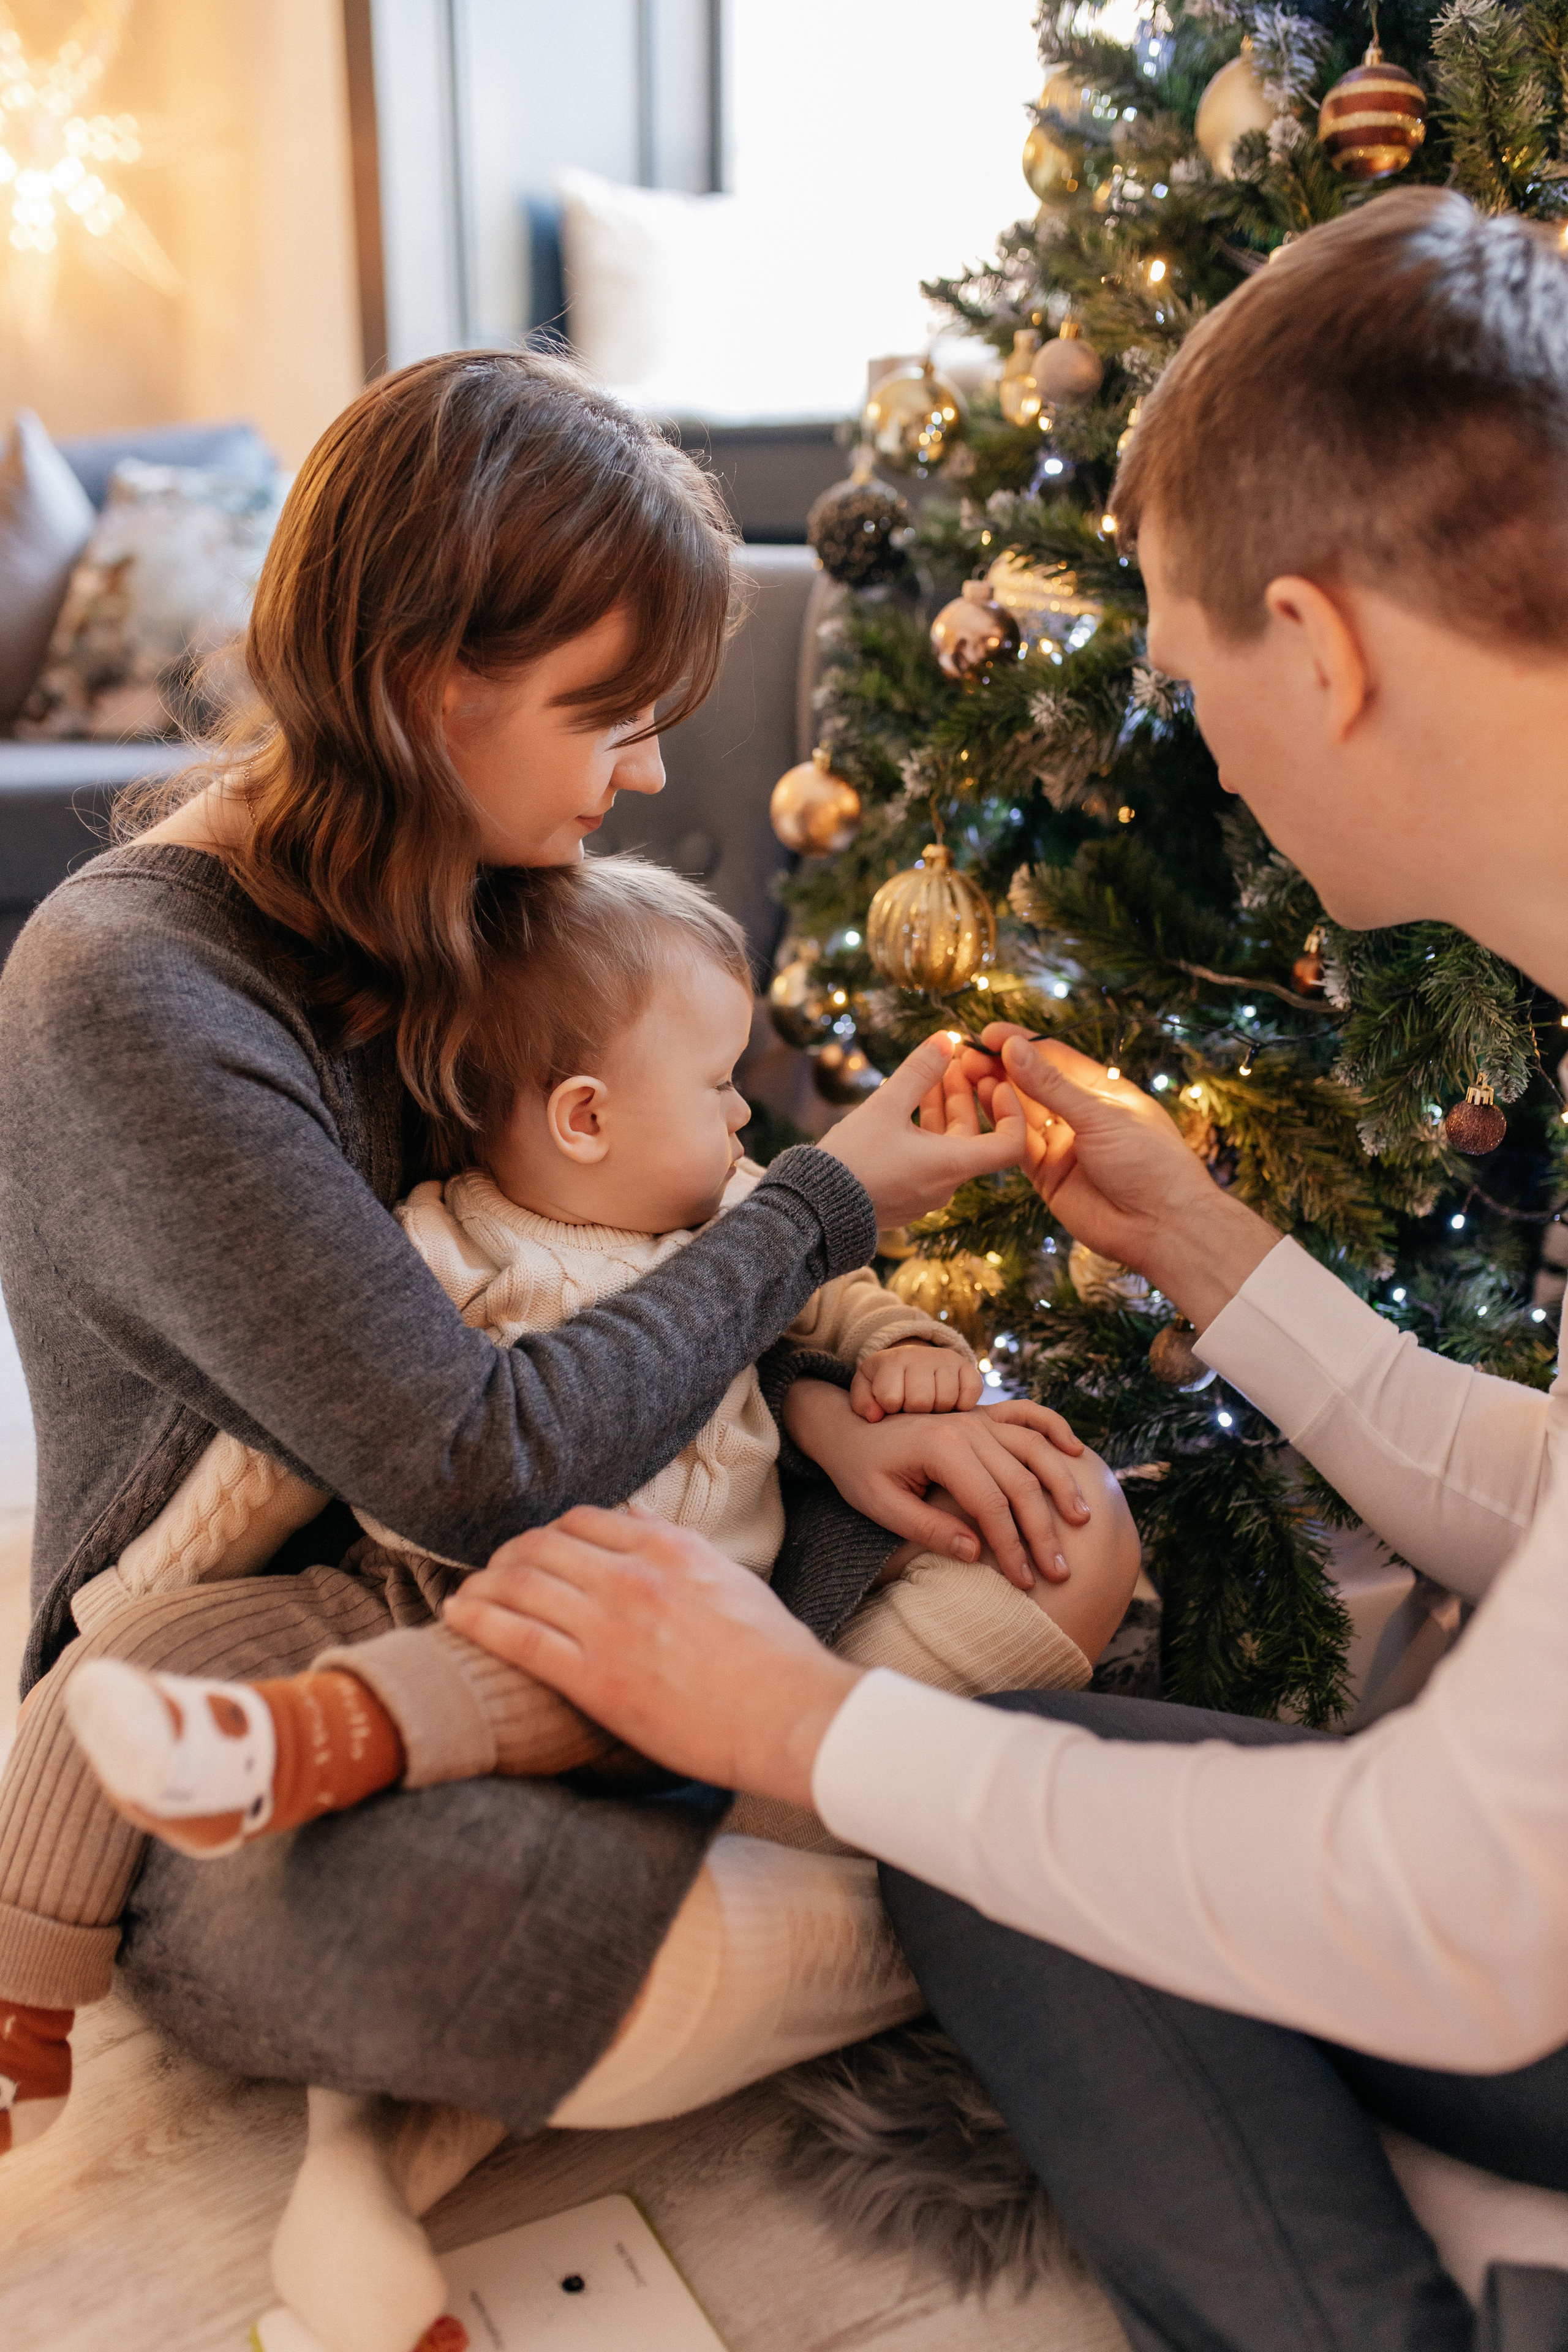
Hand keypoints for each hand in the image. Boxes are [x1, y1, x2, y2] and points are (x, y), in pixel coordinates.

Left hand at [444, 1508, 856, 1805]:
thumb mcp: (728, 1578)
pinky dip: (477, 1620)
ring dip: (483, 1584)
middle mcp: (632, 1576)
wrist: (787, 1712)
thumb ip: (677, 1548)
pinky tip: (455, 1616)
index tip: (535, 1549)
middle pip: (542, 1546)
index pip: (583, 1520)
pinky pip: (517, 1637)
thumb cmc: (770, 1654)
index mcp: (667, 1548)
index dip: (548, 1532)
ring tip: (467, 1594)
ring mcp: (610, 1626)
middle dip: (507, 1556)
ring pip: (521, 1584)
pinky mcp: (595, 1679)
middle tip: (492, 1573)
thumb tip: (636, 1519)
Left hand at [781, 1378, 1089, 1589]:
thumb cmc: (861, 1472)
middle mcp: (966, 1427)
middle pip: (1021, 1482)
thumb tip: (975, 1553)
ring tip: (1081, 1521)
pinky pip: (1027, 1414)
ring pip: (1034, 1449)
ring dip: (1061, 1484)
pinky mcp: (980, 1416)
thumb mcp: (881, 1507)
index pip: (991, 1504)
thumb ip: (928, 1529)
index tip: (1024, 1581)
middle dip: (1043, 1531)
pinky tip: (1075, 1452)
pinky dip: (1054, 1428)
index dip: (1011, 1546)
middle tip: (1059, 1572)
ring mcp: (976, 1417)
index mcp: (941, 1448)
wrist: (848, 1428)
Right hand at [820, 1032, 1024, 1226]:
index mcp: (951, 1166)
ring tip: (928, 1072)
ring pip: (945, 1144)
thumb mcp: (885, 1106)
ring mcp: (924, 1194)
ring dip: (941, 1107)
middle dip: (963, 1094)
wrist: (811, 1209)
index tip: (995, 1082)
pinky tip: (907, 1102)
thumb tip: (946, 1039)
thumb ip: (919, 1071)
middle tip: (951, 1060)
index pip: (1010, 1144)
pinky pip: (926, 1158)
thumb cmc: (851, 1160)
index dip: (1011, 1110)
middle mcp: (945, 1185)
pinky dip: (924, 1128)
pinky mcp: (904, 1196)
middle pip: (971, 1134)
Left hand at [850, 1342, 982, 1420]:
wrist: (911, 1363)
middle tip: (912, 1407)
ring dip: (937, 1411)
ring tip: (929, 1405)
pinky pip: (971, 1394)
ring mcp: (946, 1360)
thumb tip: (875, 1417)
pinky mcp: (968, 1368)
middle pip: (921, 1402)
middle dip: (915, 1412)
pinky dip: (962, 1406)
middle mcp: (920, 1355)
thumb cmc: (885, 1383)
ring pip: (946, 1400)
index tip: (891, 1404)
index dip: (891, 1409)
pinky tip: (949, 1405)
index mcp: (892, 1360)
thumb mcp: (865, 1389)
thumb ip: (862, 1404)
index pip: (891, 1399)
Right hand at [966, 1027, 1279, 1330]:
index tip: (989, 1032)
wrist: (1161, 1227)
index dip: (1023, 1043)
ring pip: (1020, 1112)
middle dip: (1001, 1066)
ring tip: (966, 1071)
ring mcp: (1062, 1144)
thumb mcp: (1101, 1115)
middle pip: (1033, 1083)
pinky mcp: (1047, 1173)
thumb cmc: (1149, 1162)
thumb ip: (1053, 1085)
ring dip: (995, 1091)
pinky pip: (1017, 1143)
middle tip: (967, 1053)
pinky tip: (981, 1101)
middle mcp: (1081, 1115)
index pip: (1056, 1058)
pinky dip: (999, 1123)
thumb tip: (1015, 1048)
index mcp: (1104, 1091)